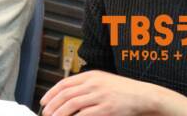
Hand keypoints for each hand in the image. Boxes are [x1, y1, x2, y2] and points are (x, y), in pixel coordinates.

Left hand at [40, 70, 158, 115]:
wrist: (143, 95)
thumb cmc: (123, 90)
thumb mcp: (102, 81)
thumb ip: (86, 85)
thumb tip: (67, 94)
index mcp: (91, 75)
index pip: (65, 83)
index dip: (51, 92)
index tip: (44, 101)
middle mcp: (93, 83)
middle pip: (66, 94)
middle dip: (52, 105)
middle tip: (46, 113)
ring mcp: (100, 95)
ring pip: (72, 104)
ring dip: (59, 113)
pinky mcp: (107, 108)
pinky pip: (85, 114)